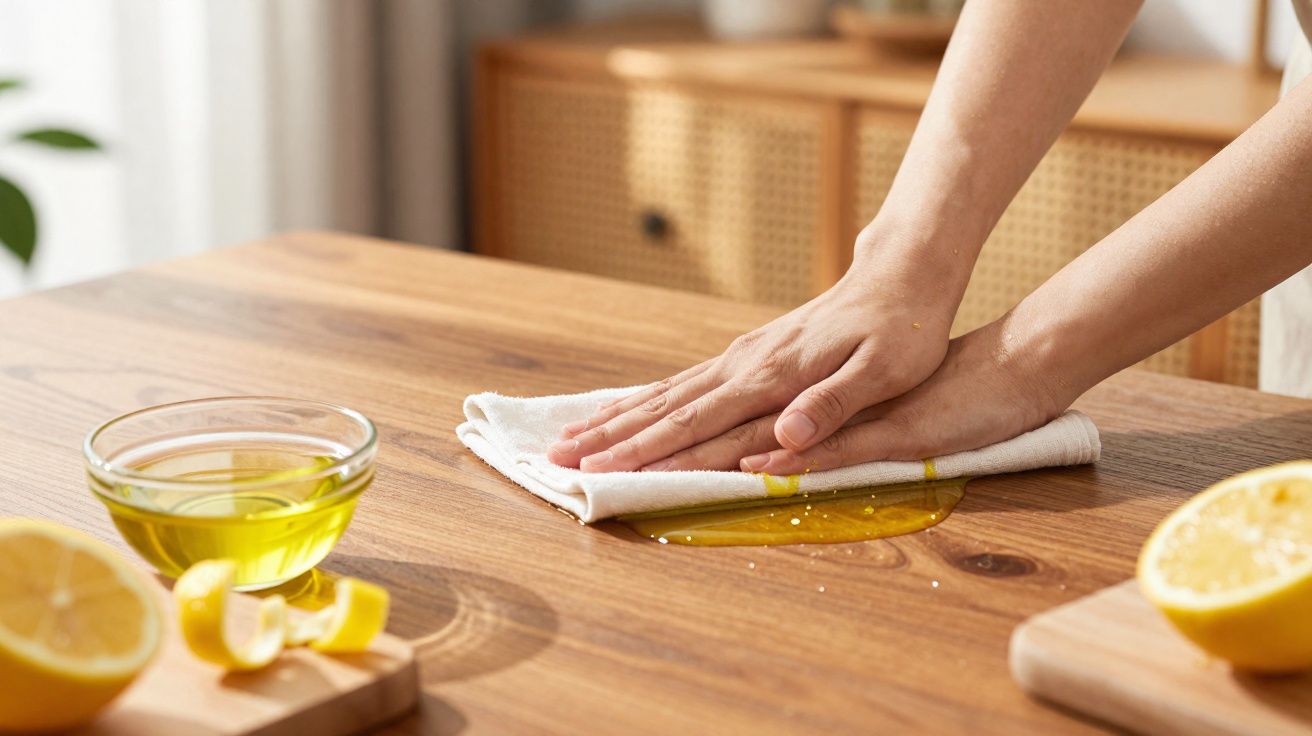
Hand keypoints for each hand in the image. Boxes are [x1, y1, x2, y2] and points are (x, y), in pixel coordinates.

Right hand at [548, 251, 955, 472]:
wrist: (898, 278)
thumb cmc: (901, 332)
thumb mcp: (884, 372)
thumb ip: (832, 405)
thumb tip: (785, 436)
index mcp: (771, 378)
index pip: (696, 423)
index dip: (645, 452)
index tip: (597, 472)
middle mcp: (743, 366)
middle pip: (663, 409)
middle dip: (609, 439)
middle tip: (554, 459)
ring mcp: (739, 358)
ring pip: (664, 394)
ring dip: (615, 419)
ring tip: (569, 436)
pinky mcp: (744, 355)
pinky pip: (682, 383)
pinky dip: (644, 400)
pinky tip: (624, 410)